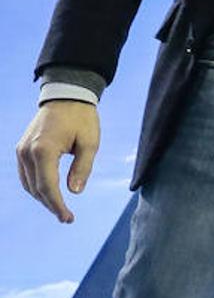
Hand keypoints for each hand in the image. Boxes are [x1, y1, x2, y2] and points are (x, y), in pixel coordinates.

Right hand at [16, 101, 99, 222]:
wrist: (67, 95)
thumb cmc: (82, 117)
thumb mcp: (90, 142)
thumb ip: (82, 167)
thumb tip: (74, 192)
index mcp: (44, 150)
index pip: (47, 187)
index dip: (57, 206)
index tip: (68, 218)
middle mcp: (27, 152)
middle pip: (36, 189)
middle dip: (51, 204)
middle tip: (66, 217)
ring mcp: (21, 150)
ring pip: (28, 184)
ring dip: (42, 197)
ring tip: (60, 207)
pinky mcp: (21, 148)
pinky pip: (26, 174)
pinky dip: (36, 186)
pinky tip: (49, 192)